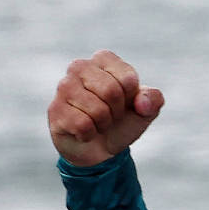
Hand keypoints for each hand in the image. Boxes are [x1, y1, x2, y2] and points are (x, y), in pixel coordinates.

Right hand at [48, 50, 163, 166]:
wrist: (100, 150)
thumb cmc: (122, 122)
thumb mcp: (145, 111)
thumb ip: (154, 99)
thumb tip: (142, 103)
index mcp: (103, 59)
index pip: (128, 79)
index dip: (131, 99)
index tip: (124, 102)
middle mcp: (79, 67)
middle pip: (111, 91)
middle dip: (116, 112)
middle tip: (110, 115)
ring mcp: (63, 87)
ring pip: (97, 110)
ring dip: (103, 124)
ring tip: (96, 122)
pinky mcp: (54, 110)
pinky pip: (82, 125)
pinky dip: (89, 134)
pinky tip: (83, 131)